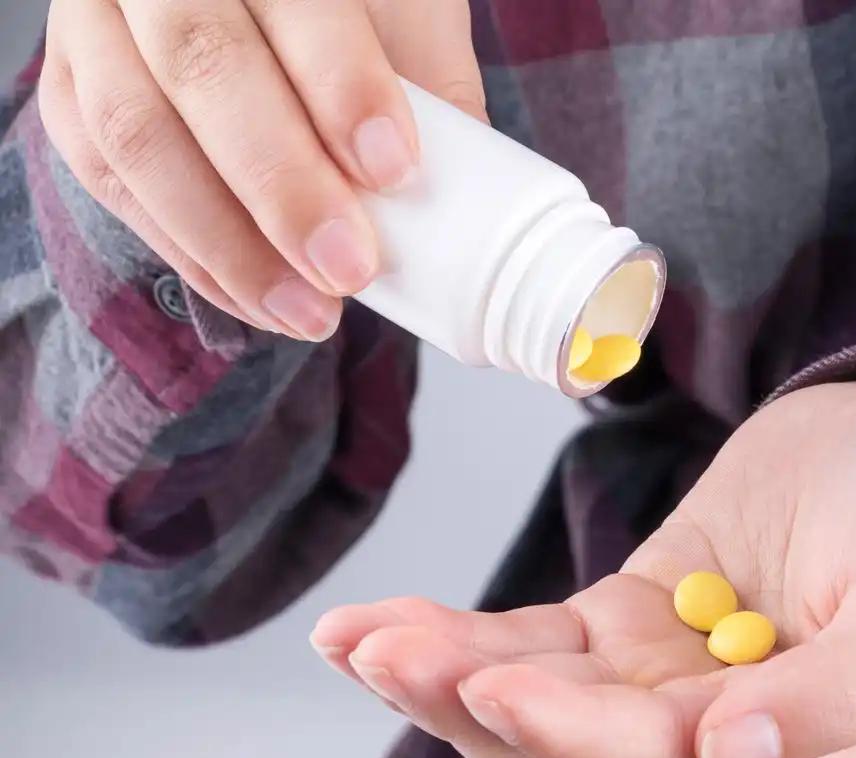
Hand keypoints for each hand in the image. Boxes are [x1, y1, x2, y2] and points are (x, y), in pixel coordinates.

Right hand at [38, 0, 484, 340]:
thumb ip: (431, 90)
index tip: (395, 171)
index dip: (342, 86)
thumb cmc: (348, 5)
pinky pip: (107, 178)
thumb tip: (467, 208)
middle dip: (280, 185)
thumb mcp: (406, 14)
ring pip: (134, 133)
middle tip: (349, 268)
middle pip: (200, 65)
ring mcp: (97, 23)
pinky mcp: (72, 90)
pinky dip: (187, 252)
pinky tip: (256, 299)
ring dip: (227, 242)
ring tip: (309, 312)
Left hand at [312, 374, 855, 757]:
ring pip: (537, 702)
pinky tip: (380, 622)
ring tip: (357, 640)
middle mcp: (719, 745)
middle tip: (388, 655)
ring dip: (446, 676)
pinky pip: (530, 641)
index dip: (582, 744)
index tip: (503, 689)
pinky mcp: (623, 622)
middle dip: (476, 710)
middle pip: (577, 755)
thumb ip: (842, 696)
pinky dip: (458, 634)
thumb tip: (728, 752)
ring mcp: (662, 682)